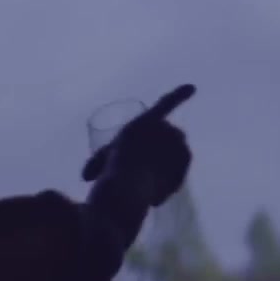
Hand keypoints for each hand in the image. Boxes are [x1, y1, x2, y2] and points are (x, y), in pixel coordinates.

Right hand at [82, 84, 195, 206]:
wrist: (129, 185)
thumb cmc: (112, 168)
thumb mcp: (104, 158)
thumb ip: (103, 160)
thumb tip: (87, 175)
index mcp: (145, 121)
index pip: (165, 104)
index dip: (179, 95)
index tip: (192, 87)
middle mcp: (165, 127)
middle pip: (169, 136)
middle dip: (160, 151)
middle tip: (145, 170)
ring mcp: (178, 141)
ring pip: (176, 153)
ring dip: (165, 166)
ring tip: (146, 184)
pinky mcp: (186, 157)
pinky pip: (181, 169)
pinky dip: (171, 180)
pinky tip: (156, 193)